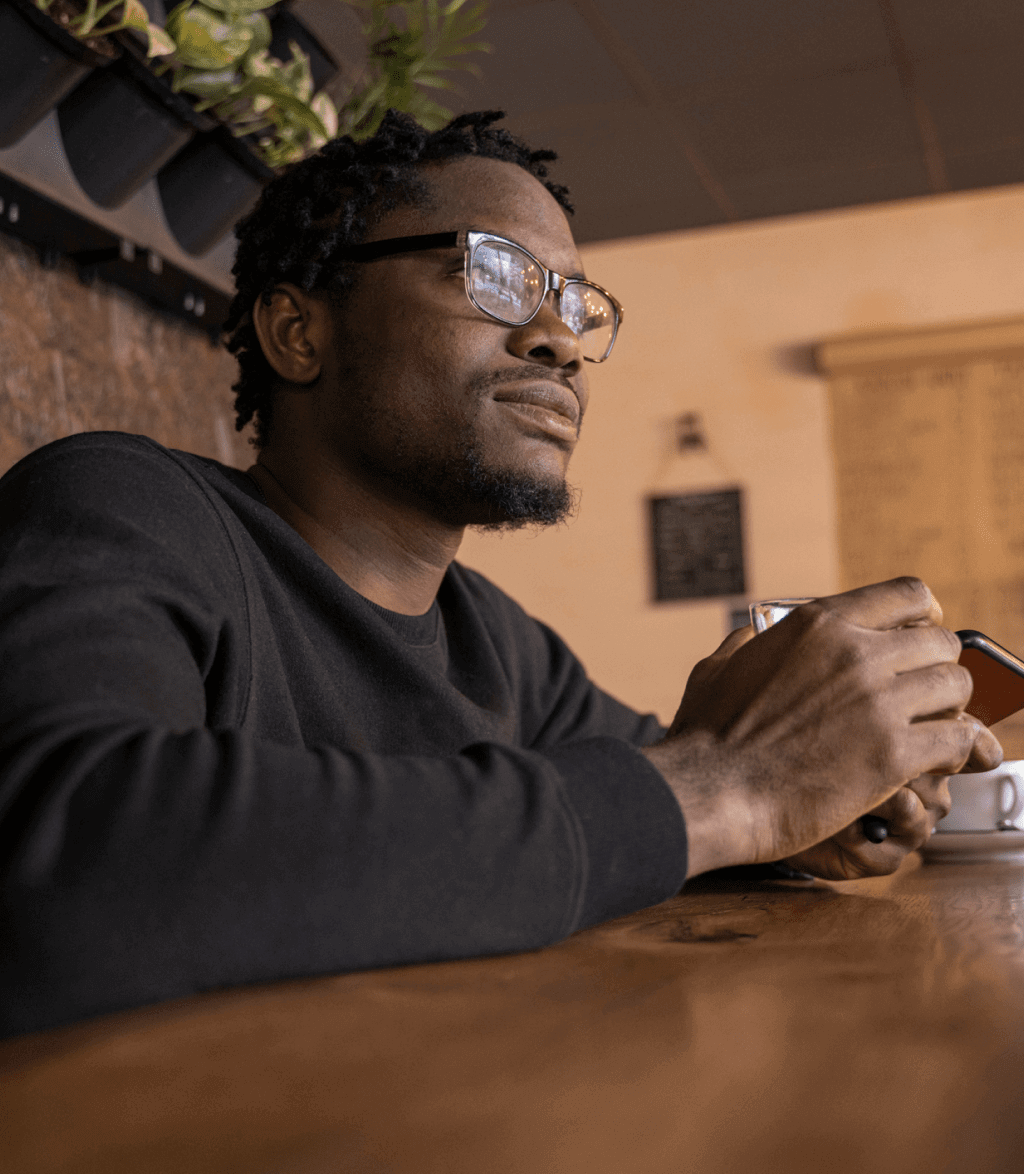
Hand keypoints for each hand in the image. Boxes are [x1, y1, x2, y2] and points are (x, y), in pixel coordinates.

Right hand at [642, 577, 1001, 878]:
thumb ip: (749, 643)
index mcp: (818, 625)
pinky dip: (955, 751)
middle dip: (937, 668)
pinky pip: (958, 740)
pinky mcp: (892, 755)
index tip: (923, 635)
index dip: (925, 617)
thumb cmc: (707, 739)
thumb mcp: (719, 667)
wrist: (712, 793)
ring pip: (956, 687)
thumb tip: (755, 636)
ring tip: (933, 730)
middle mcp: (855, 653)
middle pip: (940, 642)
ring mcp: (877, 703)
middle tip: (925, 695)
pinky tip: (936, 761)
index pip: (907, 596)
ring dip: (949, 709)